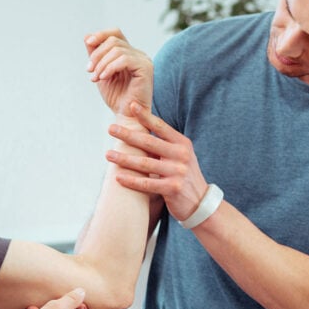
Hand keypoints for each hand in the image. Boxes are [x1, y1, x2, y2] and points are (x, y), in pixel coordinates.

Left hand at [85, 29, 152, 116]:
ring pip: (117, 50)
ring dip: (101, 63)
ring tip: (95, 78)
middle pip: (114, 41)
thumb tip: (87, 36)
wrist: (126, 117)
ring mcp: (143, 60)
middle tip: (89, 70)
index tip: (88, 43)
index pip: (115, 34)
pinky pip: (125, 59)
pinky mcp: (146, 68)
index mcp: (129, 54)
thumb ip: (96, 56)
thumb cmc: (116, 98)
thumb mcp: (101, 73)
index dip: (101, 35)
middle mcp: (138, 55)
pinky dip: (110, 67)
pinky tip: (103, 78)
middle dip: (97, 54)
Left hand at [105, 103, 210, 222]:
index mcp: (182, 143)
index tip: (131, 106)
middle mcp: (181, 155)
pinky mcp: (173, 189)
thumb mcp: (180, 157)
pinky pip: (147, 184)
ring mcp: (178, 172)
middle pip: (149, 143)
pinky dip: (131, 181)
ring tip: (108, 155)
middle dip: (127, 135)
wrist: (200, 202)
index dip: (145, 116)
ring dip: (124, 159)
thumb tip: (139, 132)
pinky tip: (118, 177)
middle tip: (111, 129)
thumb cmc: (183, 177)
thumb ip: (164, 145)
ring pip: (145, 164)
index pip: (161, 126)